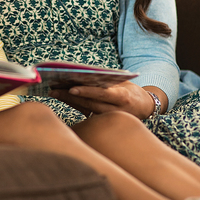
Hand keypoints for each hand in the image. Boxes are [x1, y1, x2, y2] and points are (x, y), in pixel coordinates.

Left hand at [49, 82, 166, 120]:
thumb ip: (106, 82)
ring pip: (85, 109)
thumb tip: (82, 76)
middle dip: (70, 96)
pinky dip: (74, 104)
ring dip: (68, 100)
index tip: (71, 88)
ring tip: (54, 91)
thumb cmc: (132, 92)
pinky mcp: (104, 123)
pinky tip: (63, 97)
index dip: (87, 92)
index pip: (102, 94)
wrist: (145, 109)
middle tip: (54, 88)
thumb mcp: (123, 84)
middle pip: (89, 103)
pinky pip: (85, 113)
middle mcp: (116, 111)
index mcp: (123, 98)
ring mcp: (109, 119)